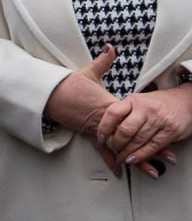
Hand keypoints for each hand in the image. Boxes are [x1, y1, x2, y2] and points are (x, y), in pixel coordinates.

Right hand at [45, 45, 169, 178]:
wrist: (50, 94)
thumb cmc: (68, 84)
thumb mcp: (88, 71)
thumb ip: (103, 61)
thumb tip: (111, 47)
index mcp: (111, 105)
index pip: (138, 119)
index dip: (154, 128)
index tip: (169, 133)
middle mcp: (107, 121)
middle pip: (135, 138)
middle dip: (153, 148)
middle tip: (170, 157)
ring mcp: (98, 130)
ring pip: (122, 148)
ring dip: (138, 161)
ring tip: (153, 172)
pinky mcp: (89, 134)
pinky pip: (102, 151)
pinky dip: (111, 162)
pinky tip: (120, 172)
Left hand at [97, 82, 191, 167]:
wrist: (186, 101)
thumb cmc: (158, 103)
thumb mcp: (138, 101)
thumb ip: (124, 112)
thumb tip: (105, 127)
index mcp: (133, 100)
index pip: (113, 112)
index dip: (104, 127)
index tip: (100, 138)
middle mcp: (145, 109)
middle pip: (125, 130)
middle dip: (116, 144)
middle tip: (113, 150)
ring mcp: (158, 120)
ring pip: (138, 140)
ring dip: (127, 152)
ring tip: (121, 158)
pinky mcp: (170, 131)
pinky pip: (152, 146)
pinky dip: (141, 155)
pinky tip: (133, 159)